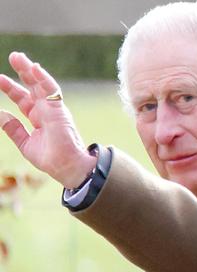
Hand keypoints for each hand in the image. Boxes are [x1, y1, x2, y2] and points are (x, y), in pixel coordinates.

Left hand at [0, 52, 95, 188]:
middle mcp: (46, 111)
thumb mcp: (25, 143)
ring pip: (41, 84)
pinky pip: (52, 90)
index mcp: (38, 118)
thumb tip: (1, 114)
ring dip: (30, 70)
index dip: (11, 88)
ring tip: (18, 57)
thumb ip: (13, 129)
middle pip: (32, 87)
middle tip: (13, 56)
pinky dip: (43, 78)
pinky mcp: (59, 110)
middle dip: (22, 72)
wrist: (67, 167)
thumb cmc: (51, 159)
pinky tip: (34, 68)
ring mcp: (53, 109)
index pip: (23, 99)